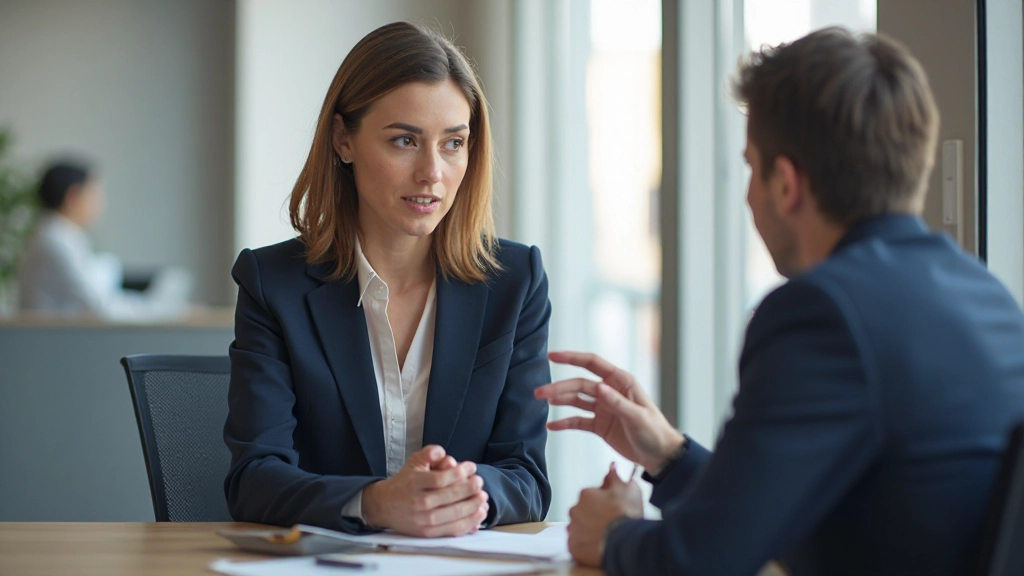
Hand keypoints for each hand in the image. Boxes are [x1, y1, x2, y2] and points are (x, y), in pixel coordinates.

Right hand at [362, 445, 488, 536]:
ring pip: (454, 514)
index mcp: (414, 483)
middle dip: (470, 488)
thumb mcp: (413, 462)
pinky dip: (469, 522)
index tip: (472, 466)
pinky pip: (453, 529)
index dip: (459, 472)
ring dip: (473, 506)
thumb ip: (428, 453)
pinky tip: (478, 513)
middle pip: (450, 497)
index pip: (441, 479)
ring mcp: (424, 520)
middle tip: (480, 481)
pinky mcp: (428, 533)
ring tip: (483, 497)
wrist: (384, 506)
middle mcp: (419, 503)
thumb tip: (441, 451)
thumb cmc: (404, 482)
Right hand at [534, 351, 684, 471]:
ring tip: (541, 402)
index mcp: (621, 382)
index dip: (572, 358)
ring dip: (559, 401)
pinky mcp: (599, 425)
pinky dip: (564, 422)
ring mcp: (603, 408)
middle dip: (559, 387)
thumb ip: (618, 403)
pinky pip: (578, 421)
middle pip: (579, 384)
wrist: (660, 456)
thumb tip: (599, 387)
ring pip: (576, 400)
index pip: (592, 364)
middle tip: (540, 392)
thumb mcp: (638, 417)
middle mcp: (610, 392)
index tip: (552, 356)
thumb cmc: (655, 432)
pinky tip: (551, 426)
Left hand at [567, 463, 643, 567]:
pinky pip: (577, 544)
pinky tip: (598, 546)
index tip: (612, 508)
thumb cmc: (626, 514)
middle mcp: (575, 510)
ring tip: (604, 536)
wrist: (625, 542)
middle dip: (593, 516)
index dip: (602, 502)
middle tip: (608, 523)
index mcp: (586, 494)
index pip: (591, 495)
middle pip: (582, 511)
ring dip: (588, 530)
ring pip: (578, 528)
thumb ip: (616, 477)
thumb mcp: (628, 489)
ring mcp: (573, 529)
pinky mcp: (573, 547)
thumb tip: (612, 466)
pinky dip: (585, 545)